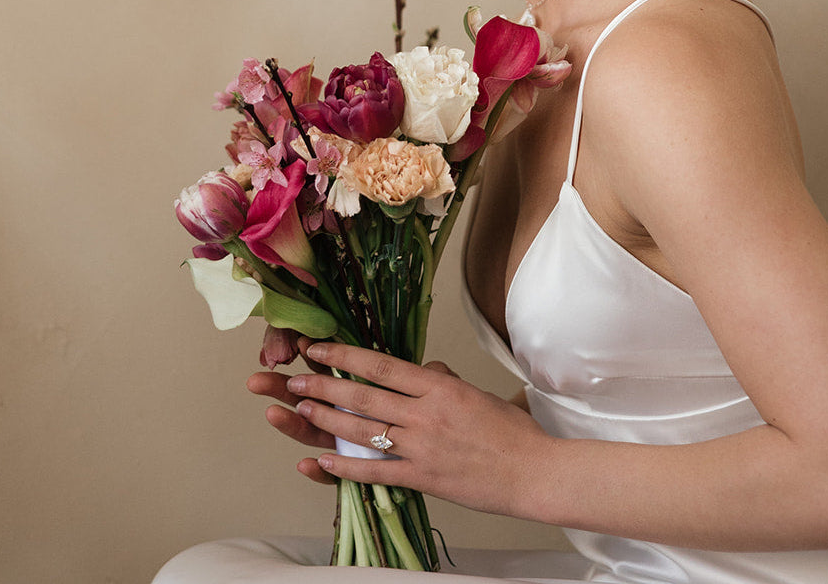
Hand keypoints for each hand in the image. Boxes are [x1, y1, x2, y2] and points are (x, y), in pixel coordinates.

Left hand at [259, 340, 550, 515]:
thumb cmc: (511, 431)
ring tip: (299, 410)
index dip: (346, 356)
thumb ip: (442, 381)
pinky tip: (321, 461)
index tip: (319, 349)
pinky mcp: (423, 479)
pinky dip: (345, 468)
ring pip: (363, 431)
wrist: (532, 471)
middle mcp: (426, 414)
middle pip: (364, 397)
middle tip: (295, 379)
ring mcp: (422, 448)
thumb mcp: (475, 392)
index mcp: (440, 387)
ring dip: (326, 421)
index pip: (382, 366)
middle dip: (324, 386)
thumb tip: (423, 370)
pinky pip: (376, 472)